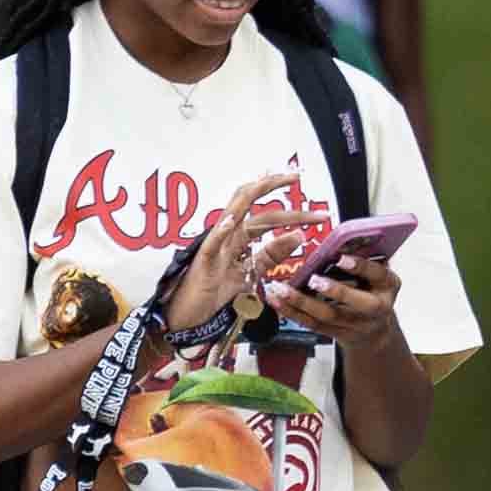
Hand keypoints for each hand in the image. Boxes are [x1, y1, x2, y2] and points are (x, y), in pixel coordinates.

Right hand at [163, 185, 309, 327]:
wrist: (188, 314)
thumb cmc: (214, 290)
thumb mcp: (250, 272)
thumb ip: (272, 255)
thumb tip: (299, 234)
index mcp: (237, 236)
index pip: (264, 212)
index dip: (283, 200)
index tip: (302, 185)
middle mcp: (225, 235)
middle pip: (249, 202)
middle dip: (273, 186)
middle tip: (297, 175)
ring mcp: (214, 247)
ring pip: (231, 215)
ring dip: (252, 197)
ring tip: (270, 181)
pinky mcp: (203, 264)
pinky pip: (211, 245)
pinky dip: (219, 232)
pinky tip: (228, 221)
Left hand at [271, 242, 404, 350]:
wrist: (374, 331)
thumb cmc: (374, 293)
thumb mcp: (379, 274)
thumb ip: (364, 257)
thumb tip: (341, 239)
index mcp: (388, 285)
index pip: (377, 274)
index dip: (359, 267)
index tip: (341, 258)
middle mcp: (375, 307)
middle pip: (354, 303)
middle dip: (333, 291)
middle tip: (313, 279)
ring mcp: (356, 324)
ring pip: (327, 316)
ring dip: (302, 302)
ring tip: (283, 289)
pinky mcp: (336, 333)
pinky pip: (311, 324)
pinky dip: (292, 312)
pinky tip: (277, 302)